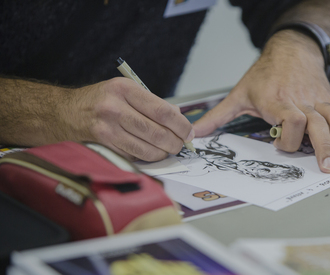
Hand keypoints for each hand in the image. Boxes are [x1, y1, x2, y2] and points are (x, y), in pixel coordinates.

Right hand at [63, 77, 193, 160]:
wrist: (63, 113)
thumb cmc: (99, 100)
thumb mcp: (124, 91)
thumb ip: (151, 103)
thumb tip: (179, 119)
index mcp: (124, 89)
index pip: (162, 111)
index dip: (181, 124)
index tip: (189, 131)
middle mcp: (114, 108)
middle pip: (157, 132)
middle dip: (175, 142)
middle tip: (181, 144)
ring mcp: (107, 130)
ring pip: (148, 149)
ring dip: (163, 153)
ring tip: (168, 150)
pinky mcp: (104, 146)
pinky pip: (134, 156)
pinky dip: (147, 157)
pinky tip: (151, 152)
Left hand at [193, 30, 329, 172]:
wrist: (291, 51)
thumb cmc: (264, 74)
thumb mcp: (238, 94)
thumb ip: (217, 116)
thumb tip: (194, 133)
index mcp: (277, 101)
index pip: (292, 118)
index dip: (290, 136)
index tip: (282, 145)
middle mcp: (302, 101)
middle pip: (318, 124)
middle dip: (324, 147)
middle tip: (327, 168)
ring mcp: (319, 101)